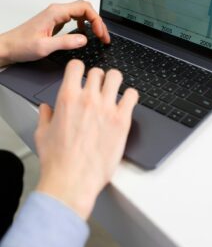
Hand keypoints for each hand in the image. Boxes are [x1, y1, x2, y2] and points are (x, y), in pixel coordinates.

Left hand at [0, 0, 109, 66]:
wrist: (8, 47)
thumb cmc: (21, 45)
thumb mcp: (45, 47)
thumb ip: (66, 42)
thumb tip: (84, 39)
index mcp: (56, 13)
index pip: (84, 9)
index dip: (97, 21)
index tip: (100, 34)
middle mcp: (57, 11)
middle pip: (85, 8)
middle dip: (98, 21)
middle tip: (103, 36)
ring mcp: (56, 15)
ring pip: (81, 12)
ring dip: (92, 22)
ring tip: (98, 35)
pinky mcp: (55, 22)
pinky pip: (75, 18)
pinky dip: (84, 24)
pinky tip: (85, 34)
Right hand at [34, 60, 138, 219]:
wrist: (72, 181)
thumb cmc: (58, 161)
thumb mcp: (42, 134)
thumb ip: (45, 116)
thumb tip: (47, 108)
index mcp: (67, 98)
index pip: (76, 66)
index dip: (79, 70)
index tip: (81, 76)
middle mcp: (88, 99)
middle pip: (98, 72)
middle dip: (98, 79)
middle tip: (99, 90)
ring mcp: (107, 108)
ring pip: (116, 77)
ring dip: (115, 82)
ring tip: (114, 92)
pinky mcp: (122, 120)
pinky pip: (132, 95)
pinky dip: (130, 96)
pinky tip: (126, 104)